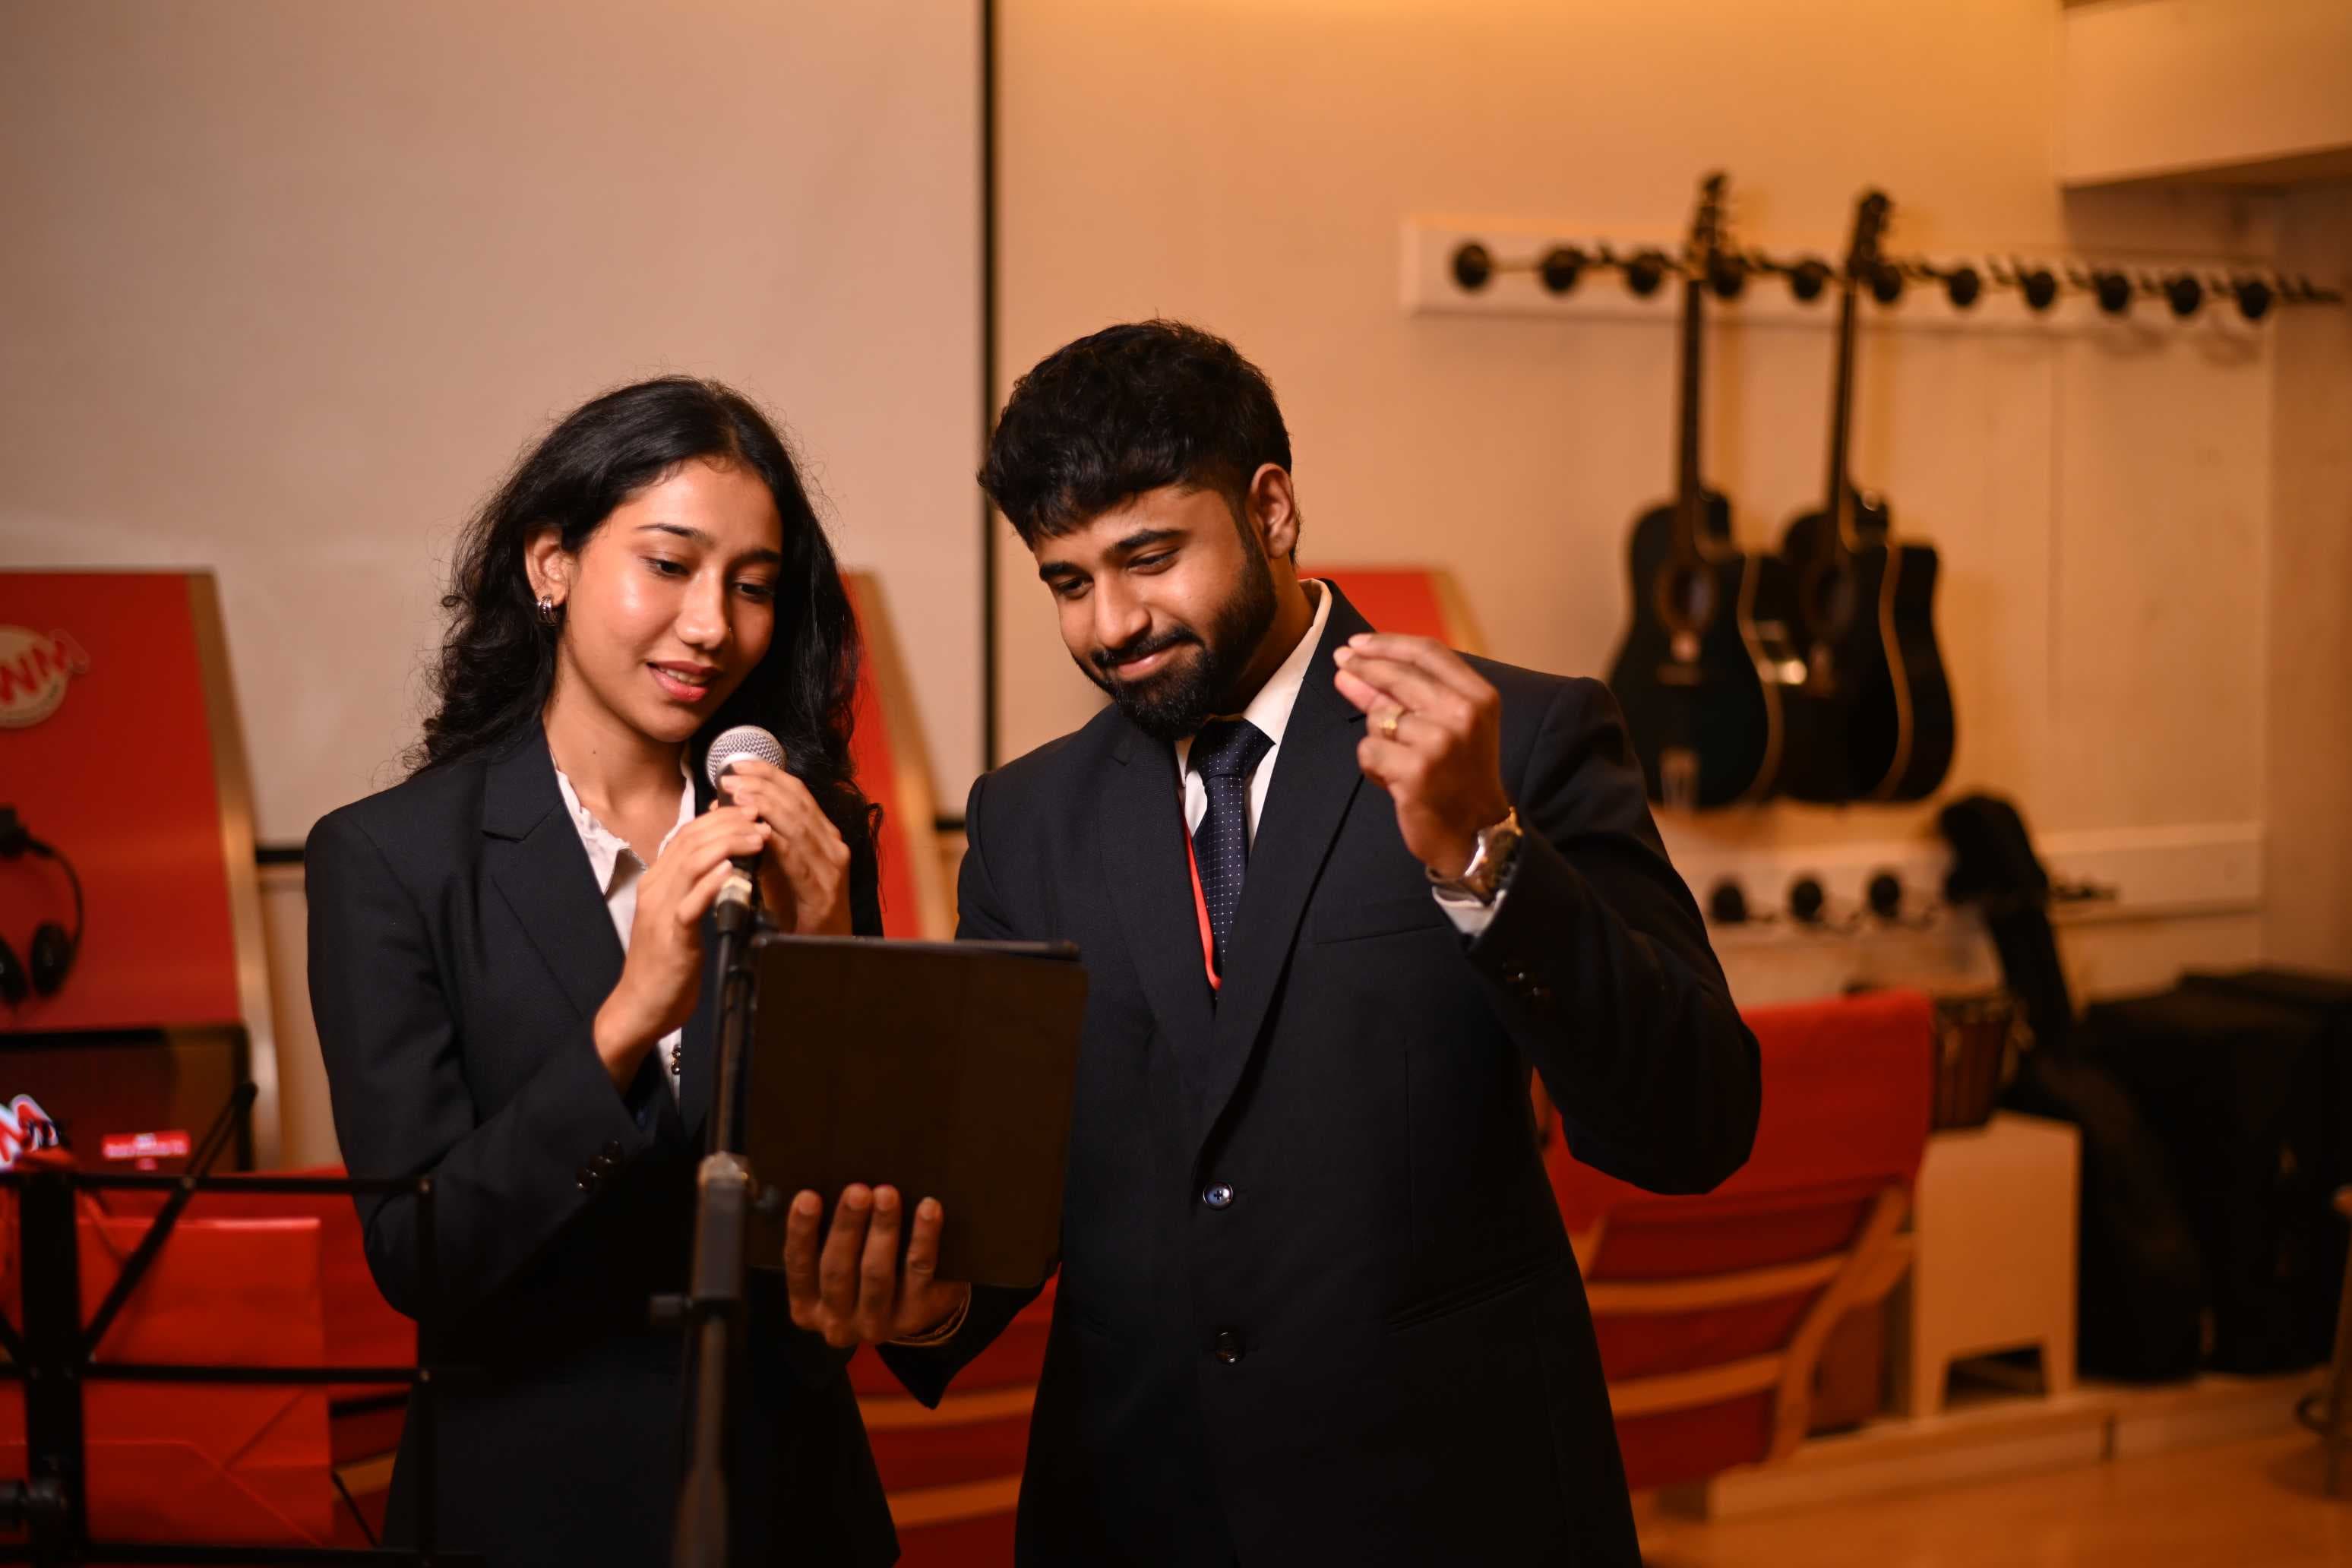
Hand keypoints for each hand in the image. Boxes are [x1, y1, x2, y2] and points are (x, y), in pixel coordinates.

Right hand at [591, 803, 767, 1086]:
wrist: (642, 1004)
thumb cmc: (668, 961)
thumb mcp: (681, 914)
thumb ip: (695, 886)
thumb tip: (724, 858)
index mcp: (658, 879)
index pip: (688, 832)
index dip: (720, 816)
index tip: (752, 808)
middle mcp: (655, 887)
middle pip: (691, 839)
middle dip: (729, 822)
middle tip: (761, 816)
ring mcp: (660, 910)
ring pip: (691, 862)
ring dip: (728, 845)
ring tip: (758, 837)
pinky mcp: (671, 936)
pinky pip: (690, 903)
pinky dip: (712, 883)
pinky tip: (733, 872)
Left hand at [716, 758, 852, 935]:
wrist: (820, 955)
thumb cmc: (798, 913)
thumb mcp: (778, 869)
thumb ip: (760, 841)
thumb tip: (727, 812)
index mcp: (823, 837)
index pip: (797, 794)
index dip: (768, 775)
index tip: (738, 764)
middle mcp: (832, 846)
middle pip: (798, 803)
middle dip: (763, 786)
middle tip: (730, 778)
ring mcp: (831, 867)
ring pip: (799, 825)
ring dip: (767, 807)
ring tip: (739, 795)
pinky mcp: (824, 891)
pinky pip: (799, 859)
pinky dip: (778, 843)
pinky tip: (758, 832)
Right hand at [781, 1185, 971, 1348]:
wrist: (916, 1306)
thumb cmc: (864, 1268)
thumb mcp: (838, 1262)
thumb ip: (827, 1236)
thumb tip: (829, 1186)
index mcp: (806, 1307)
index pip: (798, 1266)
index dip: (801, 1231)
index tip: (807, 1196)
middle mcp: (836, 1323)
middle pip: (837, 1270)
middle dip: (847, 1227)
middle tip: (857, 1190)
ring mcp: (875, 1325)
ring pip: (876, 1274)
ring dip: (882, 1230)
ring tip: (887, 1194)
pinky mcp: (915, 1315)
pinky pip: (918, 1272)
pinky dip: (923, 1238)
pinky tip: (928, 1208)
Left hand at [1332, 632, 1511, 878]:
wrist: (1474, 832)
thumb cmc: (1458, 776)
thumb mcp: (1448, 727)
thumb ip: (1406, 695)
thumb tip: (1351, 666)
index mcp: (1479, 697)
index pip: (1428, 653)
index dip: (1388, 644)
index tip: (1358, 643)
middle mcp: (1463, 713)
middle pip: (1398, 675)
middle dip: (1363, 668)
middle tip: (1340, 666)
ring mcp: (1439, 741)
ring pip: (1379, 716)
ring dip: (1377, 736)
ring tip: (1398, 758)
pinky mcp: (1415, 769)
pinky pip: (1369, 750)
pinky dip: (1372, 765)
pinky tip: (1392, 778)